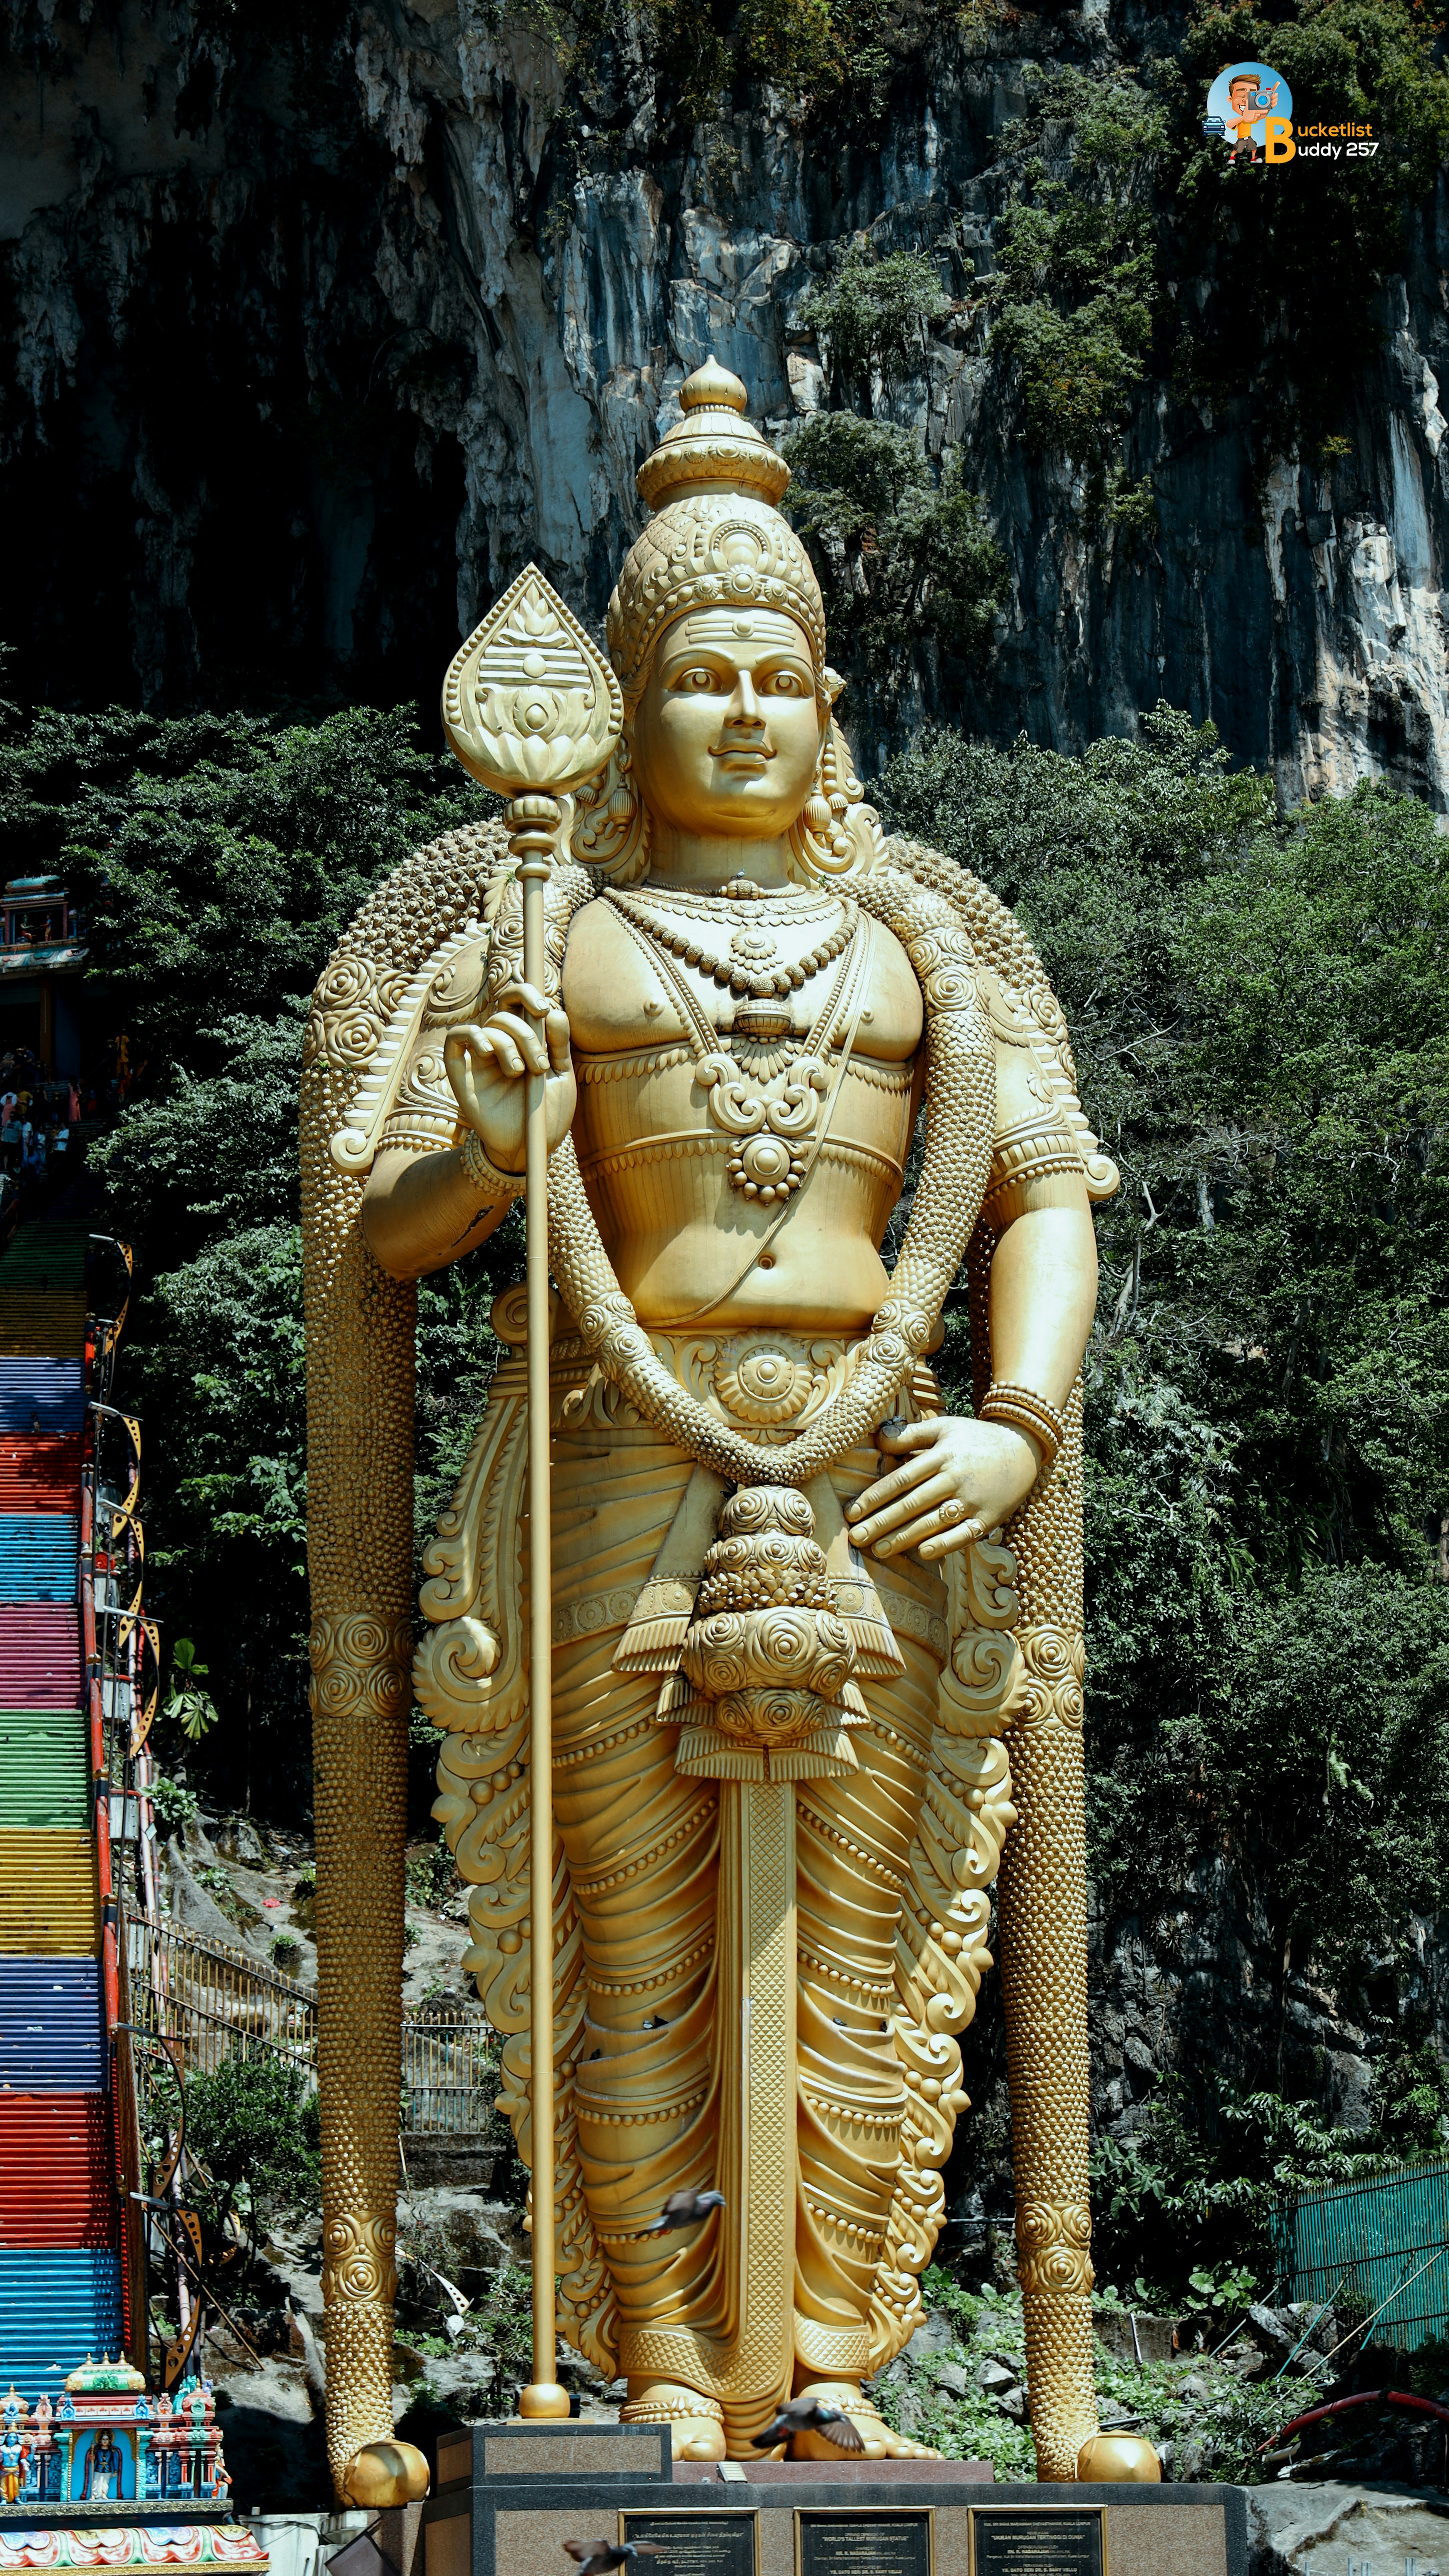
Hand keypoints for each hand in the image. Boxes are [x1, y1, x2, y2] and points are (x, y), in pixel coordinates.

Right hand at [444, 982, 575, 1175]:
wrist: (530, 1148)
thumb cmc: (547, 1115)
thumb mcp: (561, 1077)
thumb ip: (559, 1044)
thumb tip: (553, 1011)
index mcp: (525, 1040)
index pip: (517, 1001)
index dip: (527, 994)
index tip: (544, 1009)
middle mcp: (501, 1045)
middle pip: (505, 1013)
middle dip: (528, 1035)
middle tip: (540, 1065)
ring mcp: (480, 1058)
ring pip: (489, 1027)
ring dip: (509, 1045)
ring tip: (520, 1074)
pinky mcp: (462, 1073)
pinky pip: (456, 1039)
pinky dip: (473, 1037)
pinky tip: (488, 1053)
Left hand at [845, 1415, 1040, 1561]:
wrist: (1023, 1449)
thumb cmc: (975, 1439)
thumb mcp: (944, 1427)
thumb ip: (910, 1434)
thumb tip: (878, 1441)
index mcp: (941, 1455)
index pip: (900, 1479)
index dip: (874, 1497)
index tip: (851, 1513)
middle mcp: (955, 1478)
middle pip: (912, 1504)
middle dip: (881, 1523)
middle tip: (856, 1539)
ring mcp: (973, 1499)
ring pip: (933, 1522)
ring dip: (904, 1538)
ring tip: (879, 1550)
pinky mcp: (989, 1518)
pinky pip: (964, 1534)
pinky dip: (944, 1544)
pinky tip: (923, 1553)